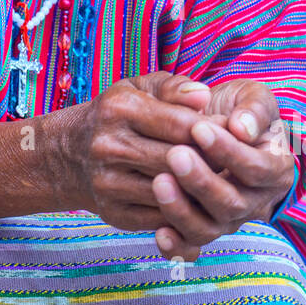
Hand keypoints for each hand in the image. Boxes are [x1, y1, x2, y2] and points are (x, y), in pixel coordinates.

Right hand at [66, 72, 217, 234]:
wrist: (70, 155)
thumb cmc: (118, 115)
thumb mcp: (141, 88)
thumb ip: (175, 87)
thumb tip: (205, 97)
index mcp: (119, 108)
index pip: (181, 124)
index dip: (213, 130)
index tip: (232, 133)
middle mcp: (109, 145)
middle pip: (178, 160)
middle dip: (211, 161)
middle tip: (235, 160)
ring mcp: (108, 183)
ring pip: (171, 191)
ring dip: (201, 189)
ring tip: (222, 179)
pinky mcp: (113, 213)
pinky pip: (160, 217)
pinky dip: (184, 210)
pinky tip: (197, 200)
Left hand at [151, 79, 294, 261]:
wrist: (212, 123)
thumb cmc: (236, 107)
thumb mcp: (252, 96)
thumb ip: (254, 108)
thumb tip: (242, 128)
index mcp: (276, 169)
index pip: (257, 169)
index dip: (229, 152)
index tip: (199, 128)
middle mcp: (255, 202)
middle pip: (232, 204)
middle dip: (202, 181)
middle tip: (174, 155)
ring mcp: (227, 219)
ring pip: (208, 228)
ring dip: (182, 210)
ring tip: (159, 181)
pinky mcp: (201, 227)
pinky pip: (191, 246)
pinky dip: (177, 246)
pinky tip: (159, 233)